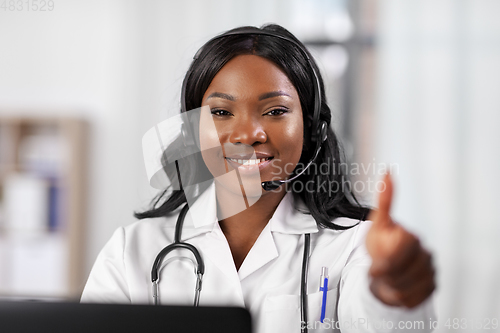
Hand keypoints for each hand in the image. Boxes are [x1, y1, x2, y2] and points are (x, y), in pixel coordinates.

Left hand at [365, 173, 434, 307]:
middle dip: (386, 274)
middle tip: (377, 271)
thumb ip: (383, 200)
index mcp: (413, 239)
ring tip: (385, 279)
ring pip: (406, 289)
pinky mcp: (429, 291)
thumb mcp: (378, 223)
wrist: (385, 270)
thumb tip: (388, 172)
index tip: (374, 263)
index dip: (384, 258)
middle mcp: (426, 257)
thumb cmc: (381, 245)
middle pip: (402, 272)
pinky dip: (397, 298)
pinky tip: (394, 288)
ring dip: (390, 287)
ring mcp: (430, 274)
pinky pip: (410, 300)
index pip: (402, 249)